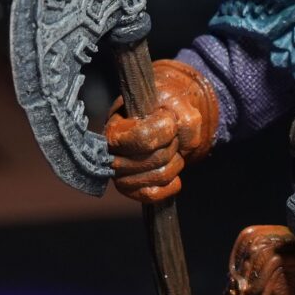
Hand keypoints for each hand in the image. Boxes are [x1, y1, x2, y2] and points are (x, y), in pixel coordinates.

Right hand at [103, 58, 219, 203]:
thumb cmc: (166, 105)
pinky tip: (172, 170)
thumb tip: (178, 136)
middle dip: (173, 145)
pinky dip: (172, 184)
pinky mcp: (131, 190)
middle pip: (153, 159)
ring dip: (176, 162)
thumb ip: (184, 118)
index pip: (142, 137)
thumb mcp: (177, 99)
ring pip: (158, 177)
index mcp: (115, 126)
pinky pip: (154, 195)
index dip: (165, 131)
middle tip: (171, 135)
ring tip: (172, 149)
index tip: (169, 119)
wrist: (167, 117)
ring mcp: (119, 174)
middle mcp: (110, 153)